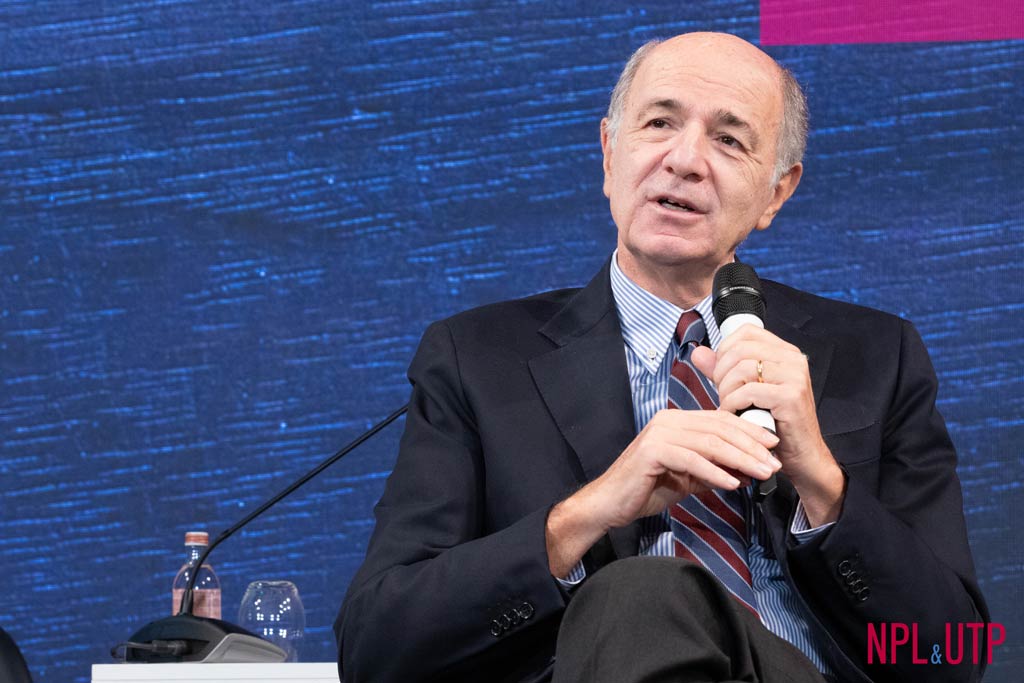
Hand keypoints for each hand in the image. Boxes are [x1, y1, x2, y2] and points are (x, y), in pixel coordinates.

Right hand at [545, 409, 779, 575]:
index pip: (721, 420)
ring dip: (740, 459)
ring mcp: (659, 433)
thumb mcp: (688, 478)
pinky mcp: (653, 451)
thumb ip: (714, 470)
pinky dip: (715, 472)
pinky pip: (692, 460)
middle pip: (719, 429)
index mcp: (676, 420)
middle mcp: (668, 420)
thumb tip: (747, 472)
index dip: (750, 431)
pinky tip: (733, 483)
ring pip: (710, 442)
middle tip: (775, 463)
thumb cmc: (646, 489)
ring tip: (762, 473)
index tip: (774, 446)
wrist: (610, 503)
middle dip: (751, 447)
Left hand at [690, 324, 844, 524]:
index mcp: (784, 352)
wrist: (801, 456)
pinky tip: (734, 414)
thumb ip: (722, 370)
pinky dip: (733, 403)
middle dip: (721, 372)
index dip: (724, 349)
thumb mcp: (745, 391)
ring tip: (728, 405)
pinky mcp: (791, 396)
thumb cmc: (774, 424)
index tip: (720, 371)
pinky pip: (749, 391)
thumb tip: (698, 353)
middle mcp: (793, 359)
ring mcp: (795, 376)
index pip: (746, 332)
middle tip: (722, 393)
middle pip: (740, 349)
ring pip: (742, 368)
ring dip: (726, 389)